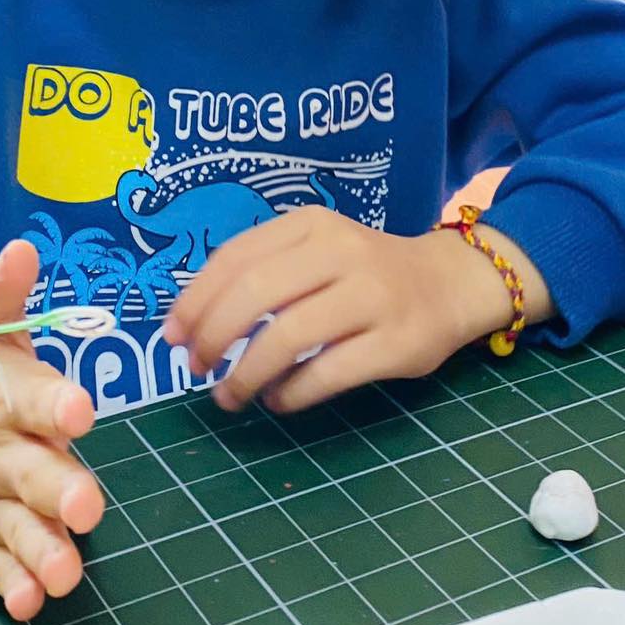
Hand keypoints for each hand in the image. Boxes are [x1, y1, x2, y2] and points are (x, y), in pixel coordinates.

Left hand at [165, 209, 550, 414]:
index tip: (173, 336)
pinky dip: (290, 393)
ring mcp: (373, 297)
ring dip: (245, 373)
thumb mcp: (317, 250)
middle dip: (214, 336)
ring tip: (230, 395)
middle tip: (196, 368)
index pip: (236, 257)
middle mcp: (342, 252)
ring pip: (287, 336)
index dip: (196, 300)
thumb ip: (265, 271)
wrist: (450, 283)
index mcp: (313, 225)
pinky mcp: (396, 343)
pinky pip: (326, 373)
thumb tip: (193, 322)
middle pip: (255, 292)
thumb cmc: (365, 272)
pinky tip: (277, 400)